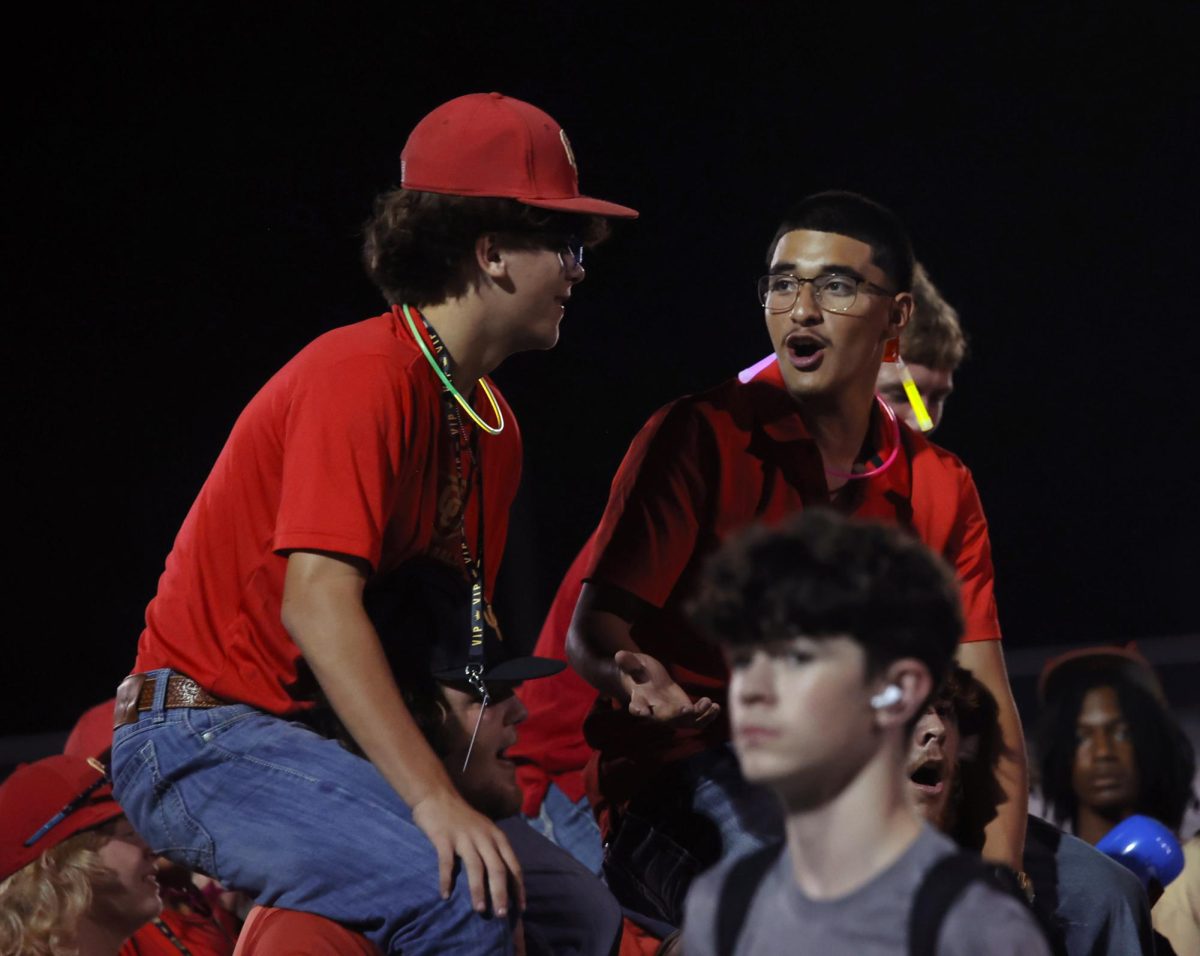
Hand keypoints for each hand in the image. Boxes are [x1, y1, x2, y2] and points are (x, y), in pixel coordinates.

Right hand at [411, 789, 523, 915]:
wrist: (438, 796)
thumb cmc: (463, 819)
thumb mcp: (485, 831)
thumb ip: (493, 851)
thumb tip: (503, 882)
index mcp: (497, 837)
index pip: (513, 865)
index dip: (518, 887)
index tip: (520, 908)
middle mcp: (484, 837)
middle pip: (497, 868)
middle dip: (501, 893)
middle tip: (501, 915)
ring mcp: (464, 837)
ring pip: (476, 867)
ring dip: (478, 890)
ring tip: (480, 910)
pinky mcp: (444, 838)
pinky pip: (447, 862)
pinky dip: (446, 879)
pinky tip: (445, 895)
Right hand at [615, 650, 720, 726]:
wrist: (647, 680)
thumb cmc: (637, 670)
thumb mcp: (633, 664)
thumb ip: (629, 663)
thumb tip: (619, 654)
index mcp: (639, 699)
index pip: (636, 707)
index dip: (639, 710)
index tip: (643, 713)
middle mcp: (655, 711)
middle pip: (664, 718)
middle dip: (676, 716)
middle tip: (688, 709)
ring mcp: (671, 714)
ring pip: (684, 722)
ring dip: (698, 716)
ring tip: (710, 703)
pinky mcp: (683, 712)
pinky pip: (696, 720)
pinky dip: (707, 715)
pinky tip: (716, 706)